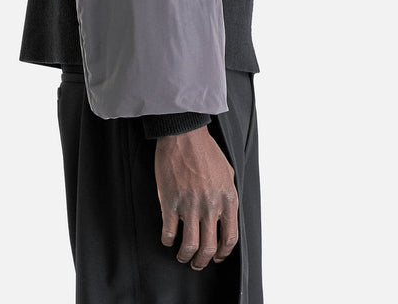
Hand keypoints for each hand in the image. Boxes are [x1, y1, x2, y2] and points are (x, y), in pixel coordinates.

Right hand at [154, 125, 238, 269]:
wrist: (184, 134)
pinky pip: (169, 232)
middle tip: (197, 263)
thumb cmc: (206, 150)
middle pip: (209, 247)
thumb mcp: (227, 172)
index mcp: (228, 199)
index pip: (230, 238)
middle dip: (203, 261)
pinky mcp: (170, 202)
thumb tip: (226, 217)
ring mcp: (190, 205)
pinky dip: (168, 241)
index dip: (223, 253)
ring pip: (190, 246)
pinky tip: (168, 238)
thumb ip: (228, 196)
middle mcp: (211, 205)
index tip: (217, 256)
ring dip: (186, 256)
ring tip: (182, 256)